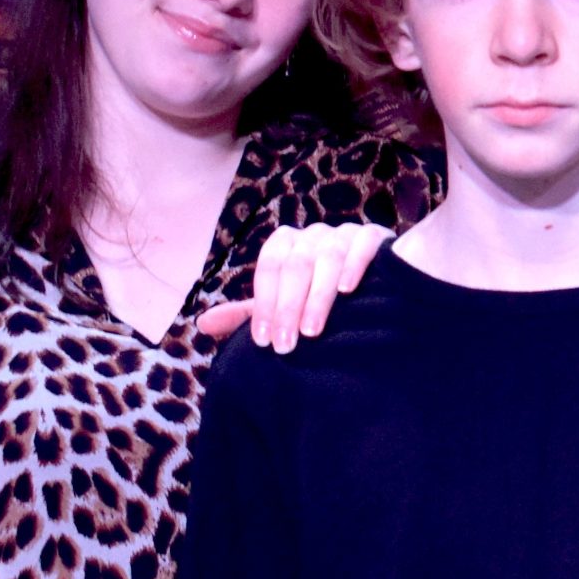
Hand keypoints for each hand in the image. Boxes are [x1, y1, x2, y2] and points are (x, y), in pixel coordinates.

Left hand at [195, 222, 392, 352]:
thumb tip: (202, 325)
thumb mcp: (282, 305)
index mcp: (288, 244)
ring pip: (328, 256)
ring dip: (318, 296)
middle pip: (296, 264)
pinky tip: (348, 292)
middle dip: (288, 307)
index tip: (263, 341)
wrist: (374, 289)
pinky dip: (354, 266)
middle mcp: (314, 234)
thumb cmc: (320, 299)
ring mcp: (345, 232)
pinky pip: (363, 244)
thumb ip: (249, 313)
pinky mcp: (376, 236)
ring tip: (312, 331)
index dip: (264, 304)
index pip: (270, 266)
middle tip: (286, 345)